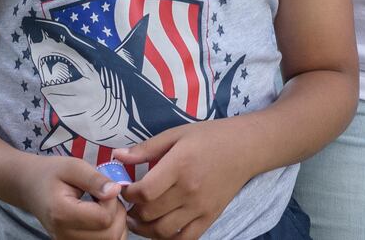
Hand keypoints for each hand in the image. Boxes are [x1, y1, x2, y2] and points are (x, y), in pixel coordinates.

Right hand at [19, 155, 127, 239]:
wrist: (30, 187)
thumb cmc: (51, 173)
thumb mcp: (73, 166)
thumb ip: (95, 179)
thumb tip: (116, 191)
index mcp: (62, 213)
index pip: (104, 218)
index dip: (112, 201)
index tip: (105, 187)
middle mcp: (64, 235)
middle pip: (109, 235)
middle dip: (117, 213)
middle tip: (107, 195)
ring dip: (116, 223)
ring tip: (104, 205)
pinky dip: (110, 231)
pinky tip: (103, 215)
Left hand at [116, 122, 254, 238]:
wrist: (247, 147)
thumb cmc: (211, 136)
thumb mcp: (177, 134)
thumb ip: (146, 148)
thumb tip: (117, 156)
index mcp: (180, 165)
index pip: (144, 192)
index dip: (127, 194)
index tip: (125, 188)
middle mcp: (190, 190)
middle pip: (150, 213)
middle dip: (133, 211)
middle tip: (129, 204)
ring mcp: (201, 207)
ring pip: (162, 231)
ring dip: (144, 228)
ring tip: (139, 218)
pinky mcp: (210, 217)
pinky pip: (184, 239)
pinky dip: (167, 239)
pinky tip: (159, 229)